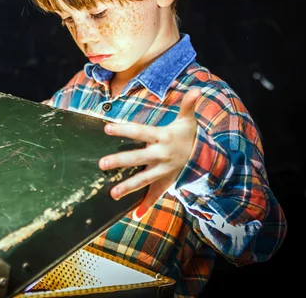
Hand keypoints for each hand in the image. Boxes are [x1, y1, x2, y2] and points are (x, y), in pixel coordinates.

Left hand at [99, 88, 201, 218]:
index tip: (106, 128)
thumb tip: (197, 89)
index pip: (140, 132)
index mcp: (162, 137)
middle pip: (137, 158)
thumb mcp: (188, 120)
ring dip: (128, 187)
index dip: (124, 130)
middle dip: (120, 161)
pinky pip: (155, 195)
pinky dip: (146, 205)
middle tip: (101, 163)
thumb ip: (188, 104)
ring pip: (143, 180)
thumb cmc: (188, 135)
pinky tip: (135, 215)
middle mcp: (161, 155)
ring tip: (112, 193)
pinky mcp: (164, 182)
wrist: (204, 158)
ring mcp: (162, 171)